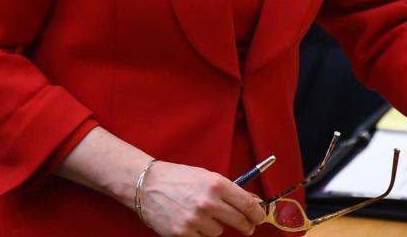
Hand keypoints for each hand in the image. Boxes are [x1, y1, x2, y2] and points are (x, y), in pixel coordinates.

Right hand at [138, 161, 264, 236]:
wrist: (147, 185)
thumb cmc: (178, 178)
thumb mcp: (206, 176)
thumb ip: (228, 190)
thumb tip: (251, 203)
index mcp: (216, 184)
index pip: (247, 203)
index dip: (257, 213)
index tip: (260, 217)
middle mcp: (208, 202)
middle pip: (239, 221)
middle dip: (246, 225)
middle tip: (247, 227)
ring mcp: (195, 220)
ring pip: (219, 232)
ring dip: (214, 226)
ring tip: (201, 215)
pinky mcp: (183, 233)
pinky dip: (199, 233)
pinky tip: (190, 222)